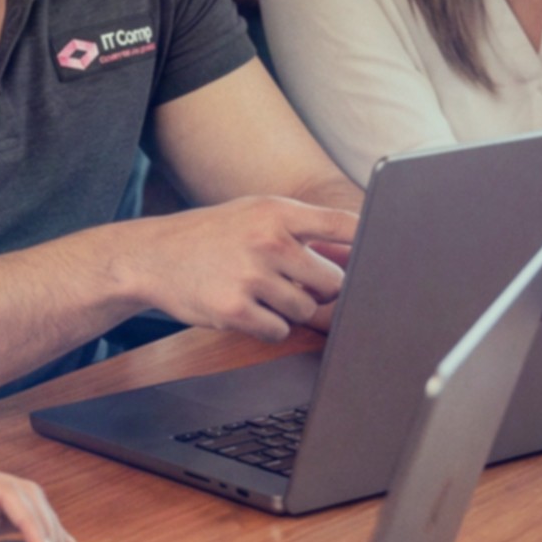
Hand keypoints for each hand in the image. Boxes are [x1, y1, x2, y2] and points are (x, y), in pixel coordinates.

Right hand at [139, 196, 351, 343]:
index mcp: (277, 211)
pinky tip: (245, 306)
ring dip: (290, 308)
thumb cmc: (211, 235)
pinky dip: (268, 325)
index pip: (344, 225)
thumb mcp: (254, 213)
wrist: (153, 256)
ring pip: (307, 309)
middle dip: (319, 288)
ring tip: (258, 290)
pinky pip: (279, 330)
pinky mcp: (236, 310)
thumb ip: (300, 228)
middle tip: (291, 281)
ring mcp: (252, 276)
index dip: (370, 243)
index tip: (388, 256)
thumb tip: (355, 257)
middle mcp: (268, 241)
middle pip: (334, 281)